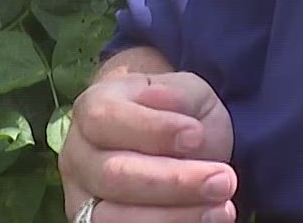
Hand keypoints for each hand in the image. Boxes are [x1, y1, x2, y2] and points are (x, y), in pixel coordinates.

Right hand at [60, 70, 238, 221]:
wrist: (170, 141)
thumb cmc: (176, 113)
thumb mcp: (185, 91)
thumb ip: (176, 95)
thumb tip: (161, 99)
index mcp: (92, 111)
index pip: (106, 119)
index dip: (152, 129)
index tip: (196, 135)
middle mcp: (78, 157)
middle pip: (113, 175)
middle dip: (174, 181)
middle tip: (224, 180)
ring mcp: (82, 198)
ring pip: (114, 218)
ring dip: (173, 217)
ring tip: (222, 210)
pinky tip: (205, 222)